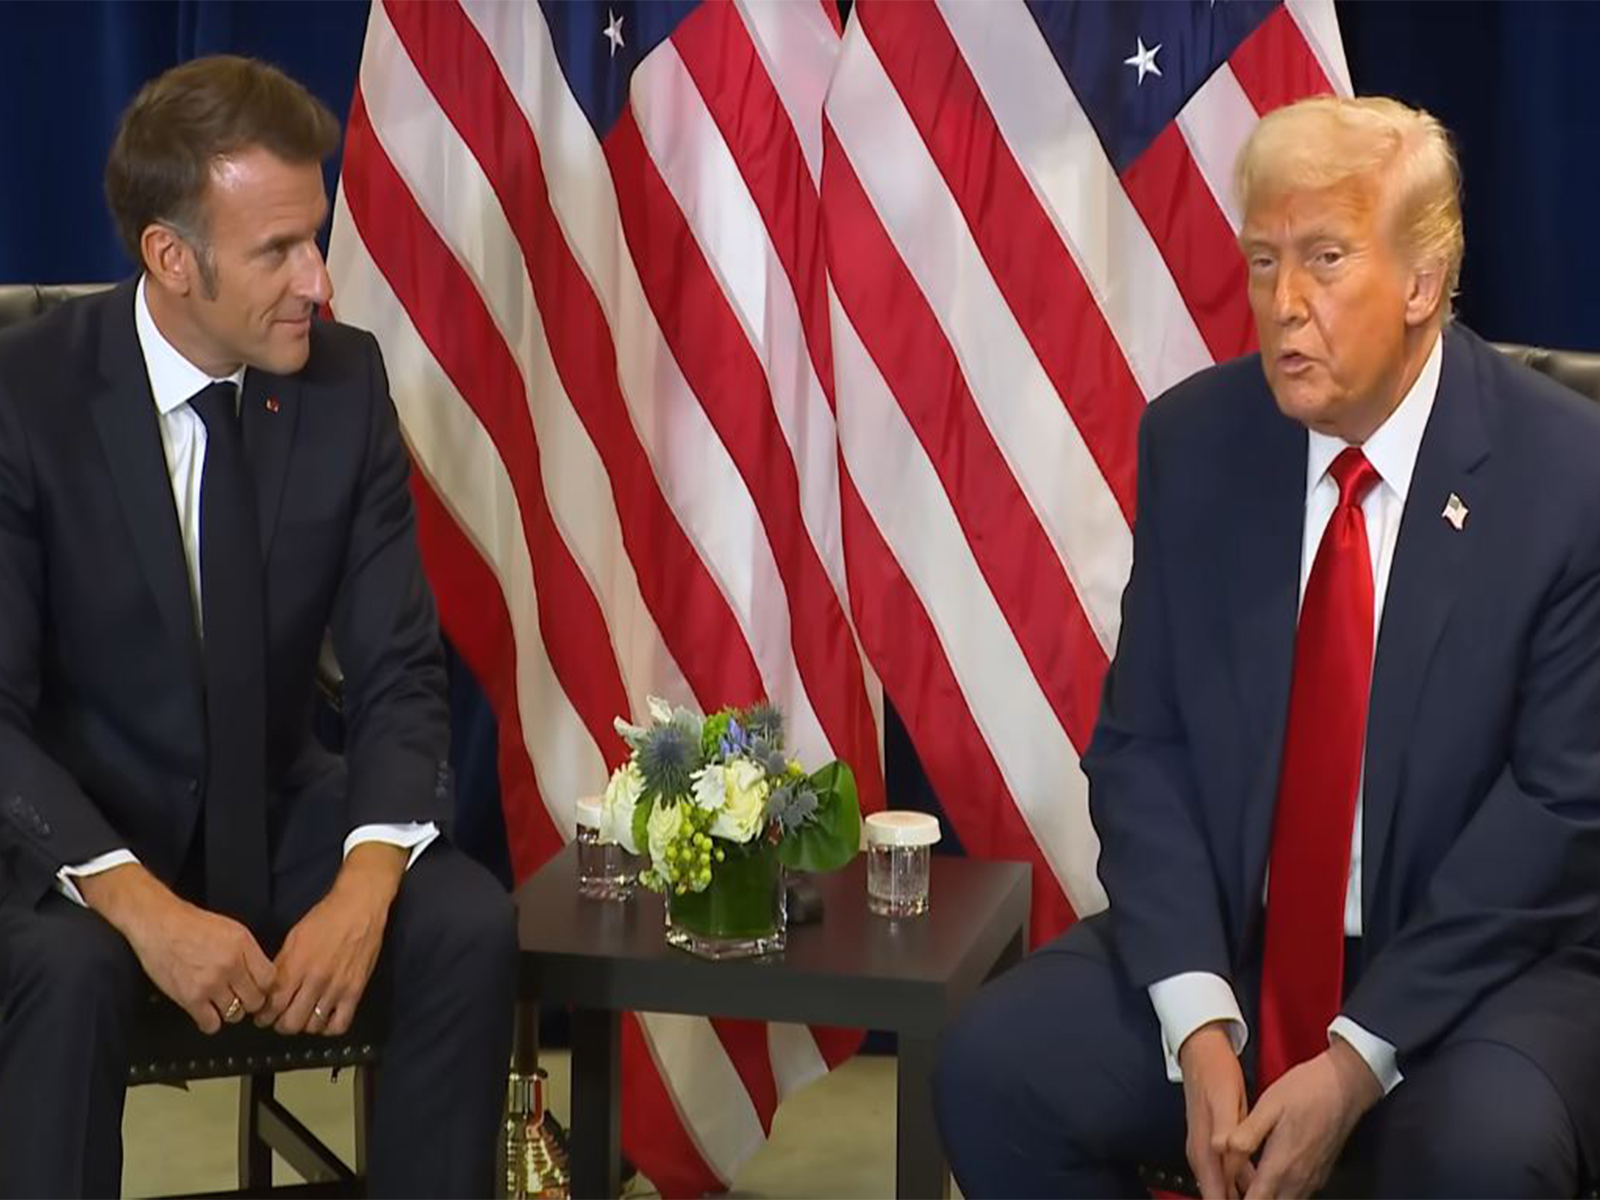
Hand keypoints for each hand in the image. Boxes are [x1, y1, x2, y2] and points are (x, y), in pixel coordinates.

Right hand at [79, 863, 273, 1033]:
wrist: (159, 925)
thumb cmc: (193, 925)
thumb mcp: (233, 930)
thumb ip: (249, 953)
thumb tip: (262, 976)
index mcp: (243, 946)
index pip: (270, 979)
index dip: (267, 988)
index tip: (260, 989)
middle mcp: (230, 965)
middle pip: (255, 1000)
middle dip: (251, 1001)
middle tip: (242, 998)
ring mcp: (210, 984)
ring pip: (235, 1015)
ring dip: (231, 1011)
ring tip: (222, 1002)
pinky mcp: (190, 998)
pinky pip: (211, 1024)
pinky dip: (211, 1022)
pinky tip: (207, 1011)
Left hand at [258, 842, 404, 1035]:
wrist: (360, 906)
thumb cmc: (325, 918)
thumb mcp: (295, 937)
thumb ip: (282, 965)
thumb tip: (269, 990)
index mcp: (296, 965)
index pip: (273, 1005)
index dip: (264, 1016)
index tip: (263, 1016)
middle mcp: (315, 980)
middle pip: (291, 1022)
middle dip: (280, 1025)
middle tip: (280, 1020)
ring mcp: (337, 987)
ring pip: (313, 1026)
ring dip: (304, 1026)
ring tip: (302, 1017)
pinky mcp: (356, 990)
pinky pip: (339, 1024)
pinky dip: (328, 1028)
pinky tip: (324, 1019)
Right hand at [1179, 1022, 1253, 1198]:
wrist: (1202, 1051)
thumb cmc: (1214, 1073)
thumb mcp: (1224, 1098)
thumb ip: (1223, 1127)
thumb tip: (1220, 1149)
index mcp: (1203, 1148)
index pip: (1214, 1194)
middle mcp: (1202, 1153)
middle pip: (1217, 1194)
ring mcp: (1208, 1148)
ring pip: (1224, 1186)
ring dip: (1240, 1196)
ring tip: (1263, 1198)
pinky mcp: (1216, 1141)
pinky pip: (1230, 1172)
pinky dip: (1243, 1183)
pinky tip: (1259, 1184)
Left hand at [1228, 1040, 1382, 1197]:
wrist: (1345, 1086)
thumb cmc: (1305, 1091)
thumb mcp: (1269, 1106)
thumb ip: (1247, 1133)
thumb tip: (1222, 1150)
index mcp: (1281, 1165)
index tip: (1224, 1195)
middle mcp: (1298, 1179)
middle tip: (1232, 1190)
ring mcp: (1312, 1178)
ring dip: (1267, 1198)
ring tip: (1247, 1187)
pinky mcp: (1320, 1172)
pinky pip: (1298, 1195)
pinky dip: (1282, 1194)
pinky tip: (1270, 1181)